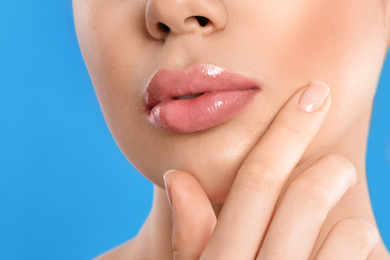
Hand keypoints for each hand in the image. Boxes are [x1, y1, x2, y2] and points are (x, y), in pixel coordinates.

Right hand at [163, 81, 378, 259]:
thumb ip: (189, 236)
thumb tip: (177, 177)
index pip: (256, 180)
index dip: (285, 131)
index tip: (314, 92)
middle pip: (305, 196)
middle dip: (328, 168)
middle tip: (335, 166)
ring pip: (354, 233)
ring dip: (354, 222)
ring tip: (344, 230)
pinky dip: (368, 252)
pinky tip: (352, 258)